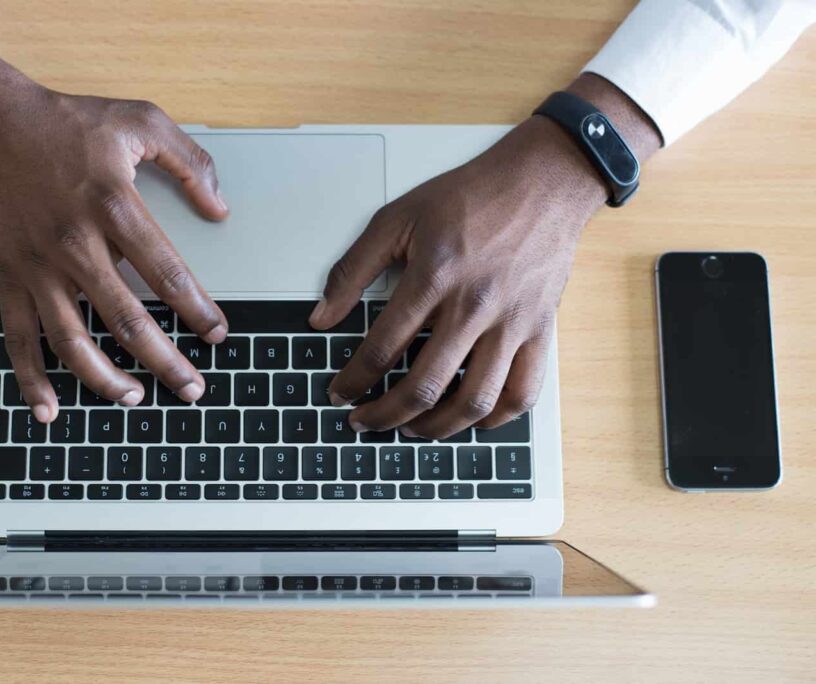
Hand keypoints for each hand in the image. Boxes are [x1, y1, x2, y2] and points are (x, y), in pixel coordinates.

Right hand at [0, 28, 227, 422]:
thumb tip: (220, 207)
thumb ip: (189, 161)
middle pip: (127, 320)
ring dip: (105, 379)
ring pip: (72, 340)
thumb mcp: (140, 120)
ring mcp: (39, 266)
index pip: (167, 273)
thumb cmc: (68, 122)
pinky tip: (49, 409)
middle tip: (192, 389)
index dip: (197, 310)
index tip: (217, 333)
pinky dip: (30, 378)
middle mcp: (76, 244)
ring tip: (136, 399)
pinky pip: (18, 337)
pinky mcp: (9, 276)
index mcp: (114, 206)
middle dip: (165, 361)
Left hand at [310, 78, 659, 436]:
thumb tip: (321, 316)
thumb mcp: (397, 218)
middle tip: (365, 422)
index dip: (353, 380)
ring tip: (412, 429)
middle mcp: (473, 306)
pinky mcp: (540, 331)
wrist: (543, 181)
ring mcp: (511, 323)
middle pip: (423, 386)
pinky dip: (495, 418)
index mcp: (433, 278)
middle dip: (384, 415)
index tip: (340, 392)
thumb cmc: (470, 197)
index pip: (381, 348)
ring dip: (436, 427)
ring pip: (473, 400)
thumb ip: (353, 269)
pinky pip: (522, 392)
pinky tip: (471, 420)